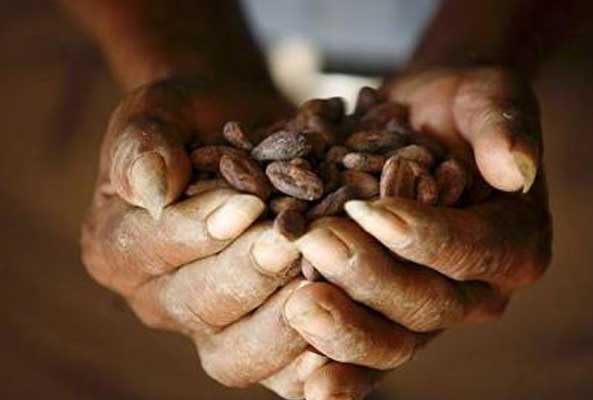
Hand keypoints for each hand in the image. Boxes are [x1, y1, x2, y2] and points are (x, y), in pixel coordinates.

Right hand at [80, 77, 325, 391]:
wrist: (242, 129)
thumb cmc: (196, 119)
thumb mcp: (159, 110)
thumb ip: (143, 143)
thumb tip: (152, 189)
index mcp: (119, 247)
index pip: (152, 248)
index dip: (200, 230)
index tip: (247, 204)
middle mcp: (162, 298)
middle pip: (201, 306)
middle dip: (249, 274)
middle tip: (291, 242)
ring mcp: (214, 328)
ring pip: (240, 355)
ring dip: (285, 323)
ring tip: (325, 281)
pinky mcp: (265, 340)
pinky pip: (283, 377)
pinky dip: (312, 371)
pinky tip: (339, 349)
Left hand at [282, 67, 551, 398]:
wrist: (420, 122)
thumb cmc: (457, 109)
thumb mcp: (488, 99)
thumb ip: (503, 128)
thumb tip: (516, 168)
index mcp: (512, 246)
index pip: (470, 253)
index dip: (423, 238)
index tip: (370, 209)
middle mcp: (474, 291)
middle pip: (428, 307)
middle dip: (369, 278)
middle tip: (316, 242)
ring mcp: (426, 311)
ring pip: (393, 344)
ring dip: (345, 329)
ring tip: (298, 304)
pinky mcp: (385, 318)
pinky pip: (363, 358)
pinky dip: (336, 373)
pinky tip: (304, 378)